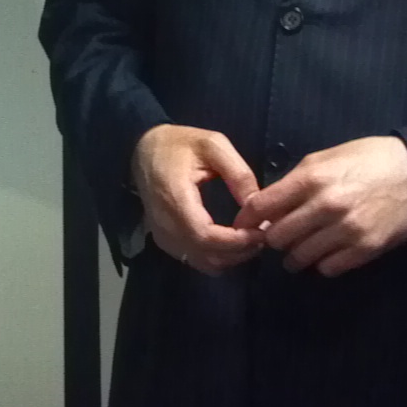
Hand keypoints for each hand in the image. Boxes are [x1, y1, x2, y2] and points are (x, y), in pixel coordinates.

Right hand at [131, 124, 265, 275]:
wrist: (144, 148)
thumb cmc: (179, 144)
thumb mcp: (213, 145)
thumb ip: (238, 173)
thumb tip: (258, 205)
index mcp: (175, 198)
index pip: (205, 236)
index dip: (236, 241)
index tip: (260, 231)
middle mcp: (165, 223)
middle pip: (206, 255)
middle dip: (239, 251)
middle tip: (262, 235)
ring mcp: (162, 235)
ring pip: (201, 262)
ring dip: (230, 257)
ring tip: (250, 239)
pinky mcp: (164, 240)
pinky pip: (194, 259)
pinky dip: (216, 258)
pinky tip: (231, 243)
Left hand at [241, 136, 406, 277]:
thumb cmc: (368, 159)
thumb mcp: (326, 157)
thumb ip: (295, 180)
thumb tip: (268, 204)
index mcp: (311, 178)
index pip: (262, 206)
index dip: (249, 217)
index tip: (247, 223)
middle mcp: (325, 206)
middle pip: (277, 236)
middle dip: (272, 237)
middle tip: (278, 235)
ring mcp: (346, 230)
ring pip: (299, 257)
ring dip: (294, 255)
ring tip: (298, 249)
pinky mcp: (365, 249)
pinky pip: (328, 268)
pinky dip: (322, 263)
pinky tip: (325, 252)